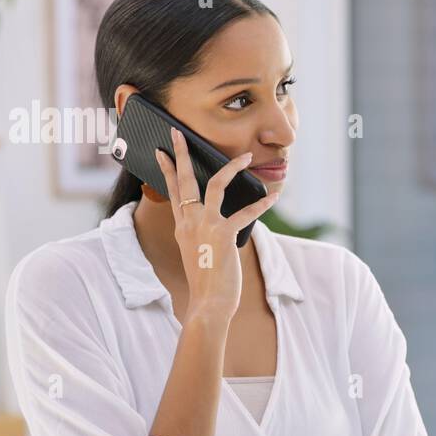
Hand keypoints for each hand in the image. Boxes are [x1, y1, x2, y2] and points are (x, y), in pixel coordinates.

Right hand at [154, 127, 277, 322]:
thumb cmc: (206, 283)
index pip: (172, 192)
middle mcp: (189, 222)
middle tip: (177, 132)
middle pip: (183, 180)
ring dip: (231, 168)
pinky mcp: (224, 234)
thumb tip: (214, 227)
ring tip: (246, 156)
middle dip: (180, 153)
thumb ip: (201, 237)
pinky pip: (246, 213)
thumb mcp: (196, 254)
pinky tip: (274, 196)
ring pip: (214, 185)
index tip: (162, 152)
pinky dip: (262, 204)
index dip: (167, 170)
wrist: (208, 303)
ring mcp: (205, 226)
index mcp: (182, 227)